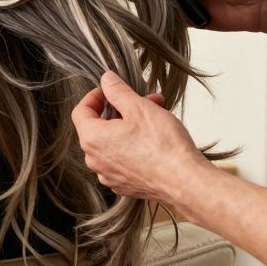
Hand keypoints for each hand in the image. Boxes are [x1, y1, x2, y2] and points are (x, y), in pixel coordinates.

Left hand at [71, 72, 210, 205]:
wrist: (185, 181)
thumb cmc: (163, 146)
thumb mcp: (139, 108)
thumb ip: (118, 91)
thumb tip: (106, 80)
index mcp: (92, 139)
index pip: (81, 111)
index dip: (95, 96)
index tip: (109, 90)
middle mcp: (95, 160)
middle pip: (100, 127)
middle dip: (122, 110)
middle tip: (144, 100)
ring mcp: (110, 175)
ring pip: (114, 142)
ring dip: (132, 126)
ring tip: (157, 115)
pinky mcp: (126, 185)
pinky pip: (124, 159)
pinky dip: (135, 145)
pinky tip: (156, 139)